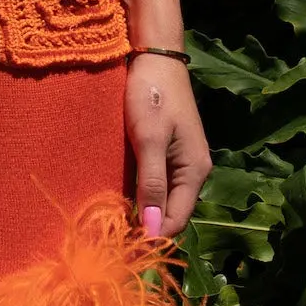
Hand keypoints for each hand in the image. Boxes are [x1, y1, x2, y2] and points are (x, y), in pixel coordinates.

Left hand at [124, 52, 210, 240]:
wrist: (154, 56)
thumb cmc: (151, 93)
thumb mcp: (148, 139)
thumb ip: (151, 183)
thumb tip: (151, 228)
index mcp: (194, 171)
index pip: (176, 221)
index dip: (152, 237)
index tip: (122, 249)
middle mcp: (192, 171)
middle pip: (170, 213)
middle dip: (145, 228)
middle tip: (111, 240)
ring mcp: (181, 162)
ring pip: (162, 200)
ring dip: (141, 212)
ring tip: (111, 223)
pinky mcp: (167, 152)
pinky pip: (156, 184)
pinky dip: (140, 194)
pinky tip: (119, 198)